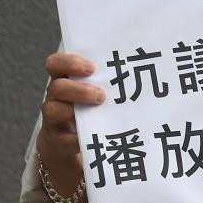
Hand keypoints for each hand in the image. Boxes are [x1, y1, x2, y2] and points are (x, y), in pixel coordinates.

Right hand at [36, 52, 104, 202]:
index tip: (92, 68)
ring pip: (51, 111)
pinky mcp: (58, 139)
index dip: (69, 62)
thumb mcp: (99, 89)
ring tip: (99, 113)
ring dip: (75, 112)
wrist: (73, 140)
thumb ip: (112, 79)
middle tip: (101, 95)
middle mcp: (55, 96)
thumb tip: (151, 72)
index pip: (55, 63)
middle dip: (78, 90)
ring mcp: (53, 118)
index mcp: (64, 78)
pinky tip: (98, 136)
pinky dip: (80, 137)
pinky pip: (64, 138)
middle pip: (56, 87)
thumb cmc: (93, 106)